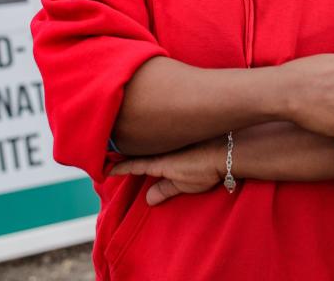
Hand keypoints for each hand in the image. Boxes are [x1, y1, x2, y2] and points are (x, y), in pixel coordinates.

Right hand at [109, 139, 223, 205]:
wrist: (226, 150)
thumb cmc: (205, 168)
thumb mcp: (184, 185)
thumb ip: (165, 190)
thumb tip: (148, 198)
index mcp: (159, 162)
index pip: (134, 165)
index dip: (120, 167)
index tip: (107, 169)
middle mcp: (164, 148)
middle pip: (140, 150)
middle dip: (127, 151)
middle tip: (114, 152)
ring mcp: (174, 140)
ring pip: (153, 143)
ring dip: (143, 145)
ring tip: (134, 146)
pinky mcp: (186, 135)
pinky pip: (165, 138)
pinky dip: (158, 139)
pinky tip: (161, 140)